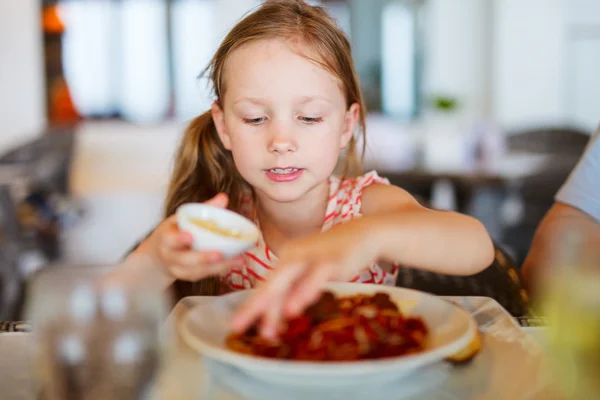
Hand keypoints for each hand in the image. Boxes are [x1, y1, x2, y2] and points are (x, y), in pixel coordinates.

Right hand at [135, 193, 244, 281]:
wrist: (159, 255)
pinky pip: (204, 275)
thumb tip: (223, 197)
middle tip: (219, 254)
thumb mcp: (182, 218)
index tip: (190, 236)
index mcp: (166, 239)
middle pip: (184, 260)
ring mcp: (178, 269)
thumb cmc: (174, 232)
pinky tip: (234, 263)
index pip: (170, 239)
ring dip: (218, 267)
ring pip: (197, 271)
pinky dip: (220, 269)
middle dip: (202, 258)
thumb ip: (203, 208)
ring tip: (238, 260)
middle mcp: (170, 256)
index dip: (178, 239)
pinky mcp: (188, 277)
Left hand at [231, 219, 378, 337]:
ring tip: (267, 324)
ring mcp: (313, 256)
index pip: (266, 285)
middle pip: (271, 282)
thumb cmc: (332, 256)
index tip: (236, 326)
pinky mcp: (333, 259)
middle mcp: (295, 255)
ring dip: (278, 300)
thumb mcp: (310, 272)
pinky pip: (317, 275)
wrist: (362, 233)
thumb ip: (295, 291)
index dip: (252, 306)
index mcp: (287, 259)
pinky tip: (298, 305)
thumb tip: (277, 319)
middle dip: (254, 305)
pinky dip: (306, 290)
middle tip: (238, 326)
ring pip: (290, 277)